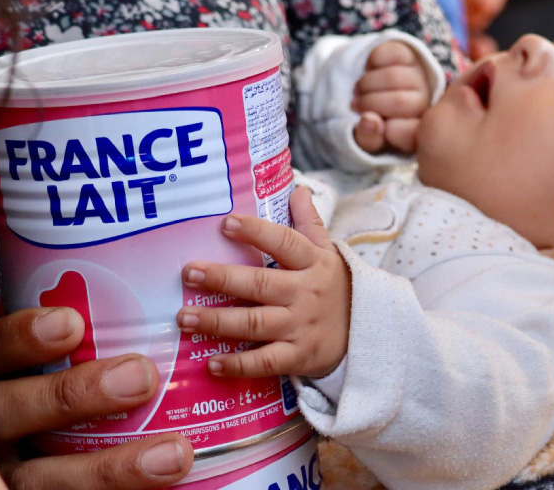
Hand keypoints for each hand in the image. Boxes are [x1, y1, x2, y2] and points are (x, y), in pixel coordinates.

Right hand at [0, 308, 193, 489]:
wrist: (45, 464)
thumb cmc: (69, 391)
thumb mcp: (55, 363)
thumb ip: (85, 338)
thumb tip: (152, 297)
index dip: (18, 337)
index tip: (73, 323)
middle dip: (70, 395)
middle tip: (141, 376)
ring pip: (33, 479)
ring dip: (109, 469)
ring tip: (174, 454)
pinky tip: (165, 488)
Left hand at [178, 186, 351, 378]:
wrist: (368, 333)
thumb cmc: (336, 288)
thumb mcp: (329, 253)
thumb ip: (310, 223)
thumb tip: (297, 189)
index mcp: (313, 263)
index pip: (284, 243)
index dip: (256, 232)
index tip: (226, 223)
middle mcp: (304, 293)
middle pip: (260, 284)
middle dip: (222, 278)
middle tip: (189, 272)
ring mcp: (300, 326)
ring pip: (255, 323)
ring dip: (217, 321)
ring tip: (185, 317)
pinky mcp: (298, 357)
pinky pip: (265, 362)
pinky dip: (238, 364)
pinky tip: (211, 362)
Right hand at [353, 40, 431, 153]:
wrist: (369, 92)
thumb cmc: (370, 123)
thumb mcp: (367, 138)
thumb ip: (367, 138)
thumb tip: (368, 120)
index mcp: (420, 131)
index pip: (409, 133)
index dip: (386, 130)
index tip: (369, 124)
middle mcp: (426, 103)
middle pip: (400, 102)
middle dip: (368, 103)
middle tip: (356, 105)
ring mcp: (420, 76)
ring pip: (393, 77)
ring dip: (366, 83)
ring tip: (359, 90)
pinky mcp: (409, 54)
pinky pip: (390, 54)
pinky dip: (373, 61)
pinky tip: (369, 70)